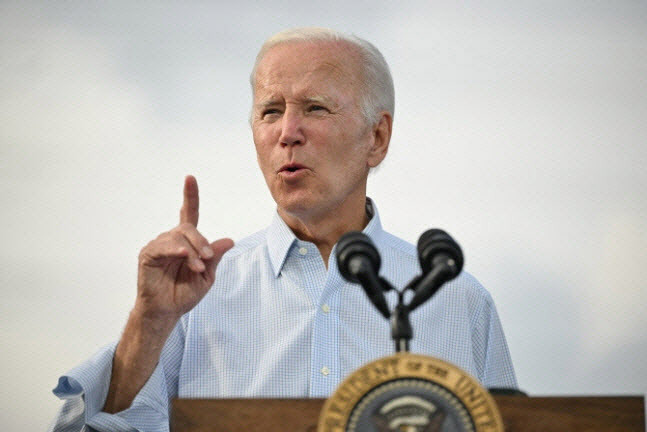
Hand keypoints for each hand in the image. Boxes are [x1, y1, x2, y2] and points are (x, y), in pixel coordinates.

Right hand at [135, 175, 233, 321]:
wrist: (168, 311)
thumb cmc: (185, 293)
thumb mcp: (207, 275)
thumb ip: (215, 257)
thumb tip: (229, 240)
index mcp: (187, 241)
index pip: (188, 213)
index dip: (190, 196)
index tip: (190, 178)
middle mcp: (172, 239)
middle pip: (188, 227)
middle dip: (201, 242)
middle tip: (206, 259)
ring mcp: (159, 245)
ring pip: (178, 236)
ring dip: (192, 252)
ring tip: (197, 268)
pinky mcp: (148, 254)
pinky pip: (164, 245)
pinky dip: (177, 250)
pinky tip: (184, 256)